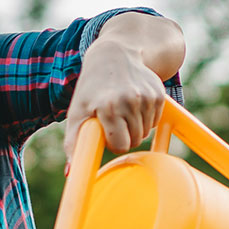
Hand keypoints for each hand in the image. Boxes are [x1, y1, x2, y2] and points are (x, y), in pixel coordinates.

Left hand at [65, 38, 167, 155]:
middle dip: (124, 136)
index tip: (106, 132)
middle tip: (112, 119)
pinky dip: (144, 118)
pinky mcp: (159, 94)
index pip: (120, 146)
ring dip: (134, 127)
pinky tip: (133, 103)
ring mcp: (147, 97)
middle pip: (135, 141)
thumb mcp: (77, 112)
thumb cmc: (91, 87)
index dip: (113, 142)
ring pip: (145, 133)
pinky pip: (154, 121)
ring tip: (122, 109)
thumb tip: (70, 173)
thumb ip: (73, 143)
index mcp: (108, 107)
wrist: (115, 54)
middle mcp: (130, 101)